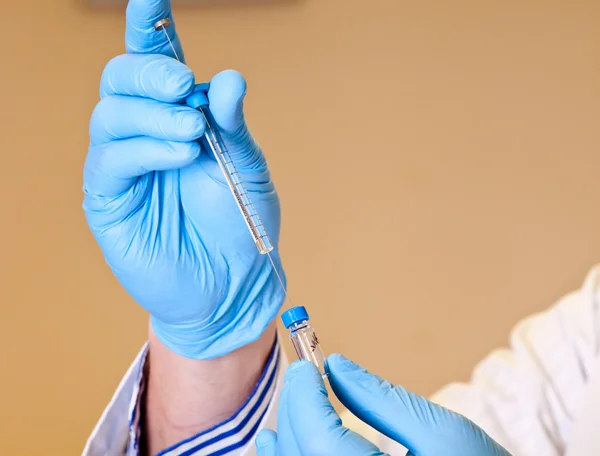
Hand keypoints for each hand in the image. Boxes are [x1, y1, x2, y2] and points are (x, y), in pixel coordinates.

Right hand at [82, 0, 284, 359]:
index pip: (156, 62)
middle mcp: (144, 134)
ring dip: (152, 114)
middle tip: (182, 86)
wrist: (234, 282)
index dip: (149, 27)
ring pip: (110, 114)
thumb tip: (226, 78)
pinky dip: (146, 149)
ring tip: (192, 132)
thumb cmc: (241, 222)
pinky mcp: (109, 199)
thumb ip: (233, 124)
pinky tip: (180, 154)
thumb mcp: (247, 166)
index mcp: (178, 118)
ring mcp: (123, 166)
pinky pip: (113, 159)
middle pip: (120, 79)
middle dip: (148, 73)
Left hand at [256, 355, 510, 455]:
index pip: (319, 442)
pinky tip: (280, 442)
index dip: (304, 399)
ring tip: (292, 401)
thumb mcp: (443, 433)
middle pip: (302, 455)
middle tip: (302, 375)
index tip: (306, 367)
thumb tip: (336, 366)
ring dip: (286, 437)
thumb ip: (383, 400)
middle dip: (295, 410)